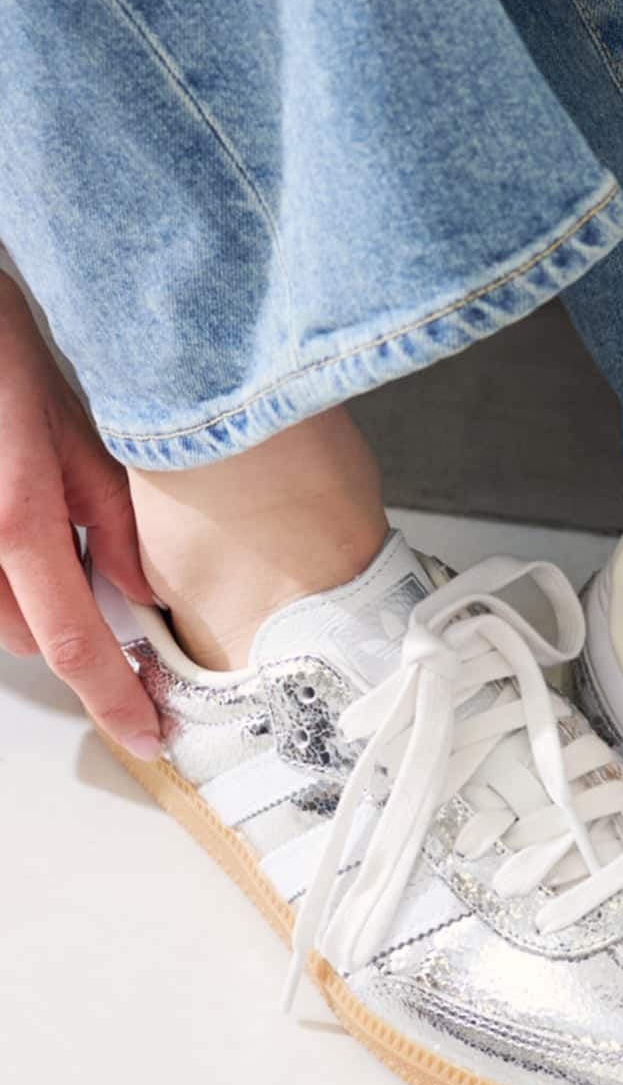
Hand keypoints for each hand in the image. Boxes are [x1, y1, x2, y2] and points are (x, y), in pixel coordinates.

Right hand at [0, 272, 159, 756]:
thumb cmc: (2, 348)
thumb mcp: (81, 427)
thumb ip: (114, 519)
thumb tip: (145, 594)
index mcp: (16, 517)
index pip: (76, 644)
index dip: (114, 701)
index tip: (147, 736)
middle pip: (31, 637)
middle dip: (74, 626)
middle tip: (101, 573)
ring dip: (31, 596)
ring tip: (42, 521)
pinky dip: (6, 568)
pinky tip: (18, 513)